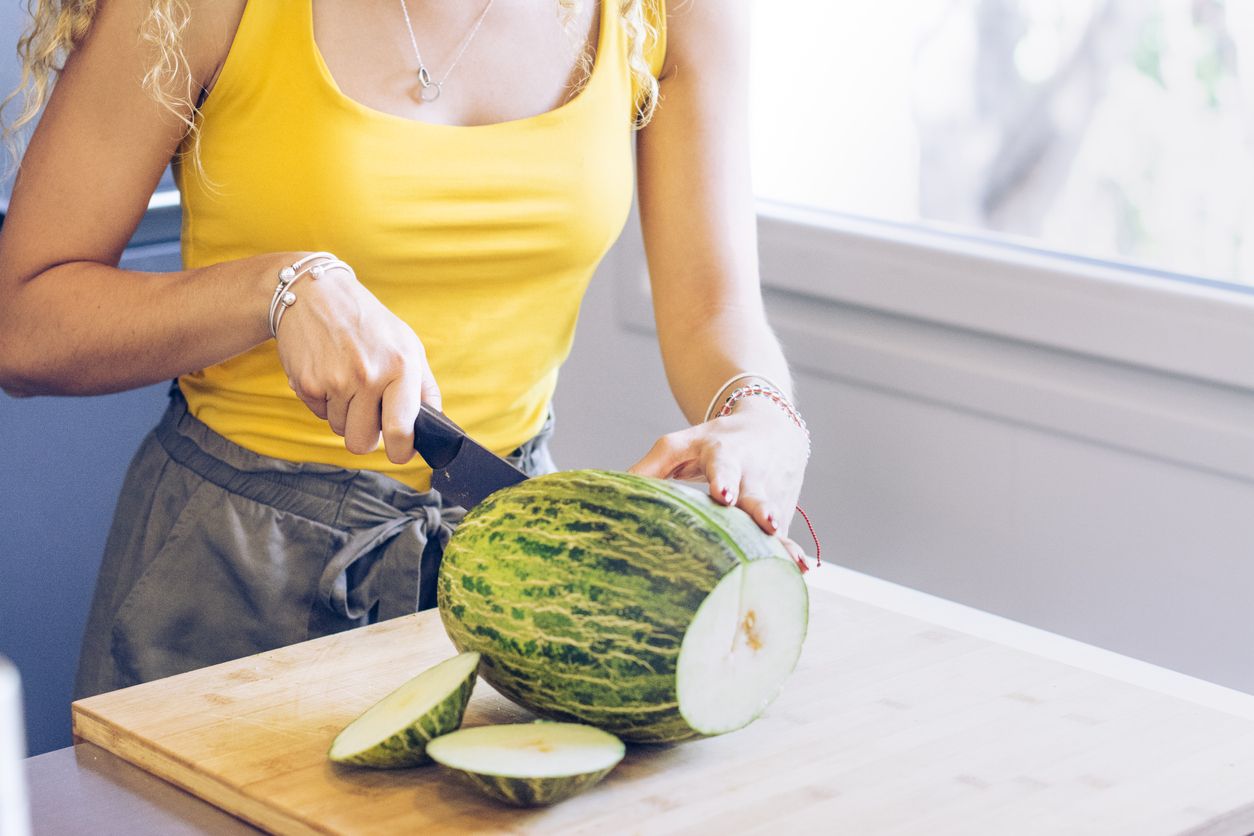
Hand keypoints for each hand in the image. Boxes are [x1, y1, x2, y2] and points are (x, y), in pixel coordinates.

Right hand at [271, 253, 440, 461]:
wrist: (314, 294)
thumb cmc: (369, 324)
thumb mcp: (408, 346)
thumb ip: (424, 389)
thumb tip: (435, 428)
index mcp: (401, 367)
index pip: (402, 430)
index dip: (401, 451)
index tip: (401, 451)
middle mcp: (369, 376)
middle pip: (363, 443)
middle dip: (365, 435)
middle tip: (368, 412)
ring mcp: (335, 381)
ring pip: (339, 430)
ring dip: (344, 414)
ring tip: (347, 381)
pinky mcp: (307, 383)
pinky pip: (319, 415)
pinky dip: (324, 402)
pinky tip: (328, 373)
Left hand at [628, 397, 810, 566]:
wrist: (772, 429)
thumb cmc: (713, 440)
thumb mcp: (680, 443)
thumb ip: (649, 467)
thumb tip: (614, 493)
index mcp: (726, 455)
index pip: (725, 466)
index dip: (724, 480)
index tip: (723, 495)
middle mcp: (753, 476)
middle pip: (757, 495)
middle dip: (761, 510)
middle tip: (765, 523)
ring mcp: (772, 497)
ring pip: (776, 522)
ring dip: (782, 541)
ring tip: (792, 562)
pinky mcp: (782, 516)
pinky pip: (784, 538)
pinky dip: (790, 556)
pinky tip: (797, 573)